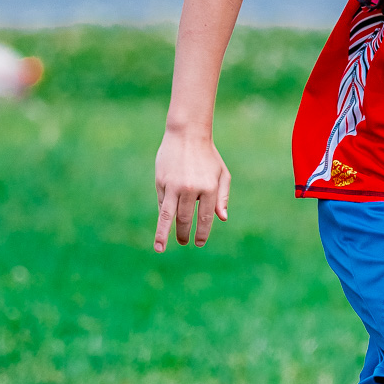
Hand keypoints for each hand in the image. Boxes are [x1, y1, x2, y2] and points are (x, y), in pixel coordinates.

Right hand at [152, 128, 229, 251]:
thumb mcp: (222, 174)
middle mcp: (191, 189)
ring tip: (160, 248)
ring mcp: (174, 186)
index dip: (202, 233)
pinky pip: (162, 203)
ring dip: (164, 234)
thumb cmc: (208, 156)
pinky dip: (163, 214)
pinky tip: (164, 222)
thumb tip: (222, 218)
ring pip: (168, 216)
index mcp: (209, 188)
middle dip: (184, 234)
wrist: (187, 134)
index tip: (199, 243)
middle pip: (186, 220)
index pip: (205, 218)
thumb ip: (222, 197)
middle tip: (184, 242)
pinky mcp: (161, 182)